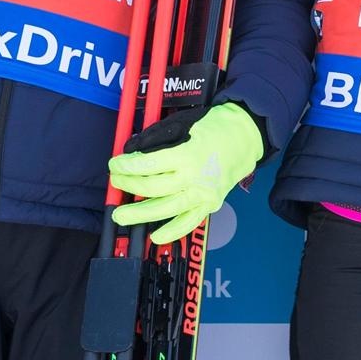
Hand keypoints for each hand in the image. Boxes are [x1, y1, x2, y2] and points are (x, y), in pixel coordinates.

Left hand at [106, 103, 264, 244]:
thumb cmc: (214, 128)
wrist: (245, 137)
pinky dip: (172, 232)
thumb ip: (157, 139)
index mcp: (188, 155)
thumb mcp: (182, 123)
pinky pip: (188, 223)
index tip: (115, 165)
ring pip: (166, 209)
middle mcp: (195, 178)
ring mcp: (204, 195)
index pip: (149, 165)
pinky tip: (155, 236)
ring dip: (140, 214)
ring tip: (121, 215)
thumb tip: (133, 152)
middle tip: (116, 183)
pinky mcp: (211, 205)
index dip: (127, 166)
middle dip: (129, 186)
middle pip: (153, 189)